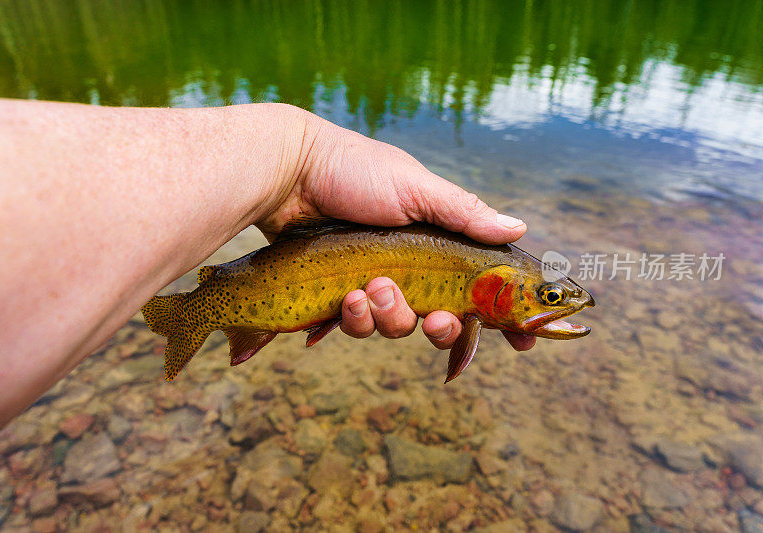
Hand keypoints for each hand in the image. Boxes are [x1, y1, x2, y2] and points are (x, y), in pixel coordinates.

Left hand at [255, 108, 535, 351]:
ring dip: (389, 316)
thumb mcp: (416, 188)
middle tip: (434, 319)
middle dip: (442, 328)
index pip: (479, 287)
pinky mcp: (338, 295)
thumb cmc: (354, 170)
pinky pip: (356, 326)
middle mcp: (409, 267)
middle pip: (441, 319)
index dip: (501, 318)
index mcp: (436, 243)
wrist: (288, 174)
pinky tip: (344, 298)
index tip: (522, 343)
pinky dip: (352, 318)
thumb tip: (518, 228)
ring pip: (397, 327)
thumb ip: (464, 213)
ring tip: (369, 289)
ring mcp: (374, 283)